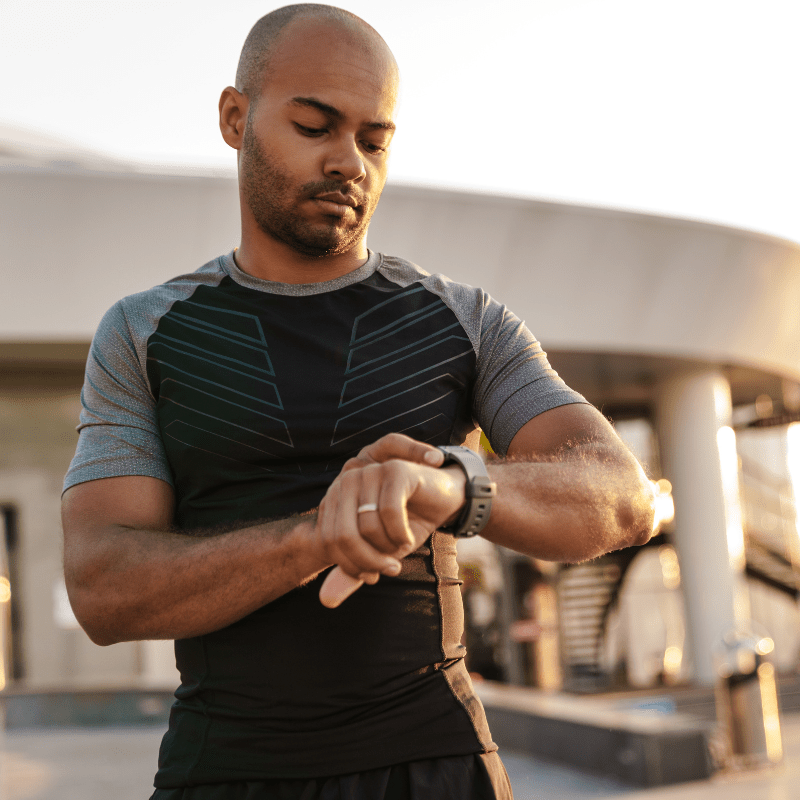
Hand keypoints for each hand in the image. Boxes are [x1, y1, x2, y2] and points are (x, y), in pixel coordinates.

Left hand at [317, 450, 465, 606]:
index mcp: (335, 498)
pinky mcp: (394, 470)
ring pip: (367, 527)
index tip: (372, 575)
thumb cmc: (407, 524)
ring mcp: (370, 472)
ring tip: (402, 546)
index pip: (328, 541)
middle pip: (343, 536)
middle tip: (391, 569)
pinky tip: (408, 536)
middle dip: (369, 561)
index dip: (350, 566)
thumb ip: (353, 570)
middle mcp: (347, 481)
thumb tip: (325, 601)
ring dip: (388, 548)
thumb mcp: (378, 552)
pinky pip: (390, 513)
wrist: (445, 499)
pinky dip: (400, 534)